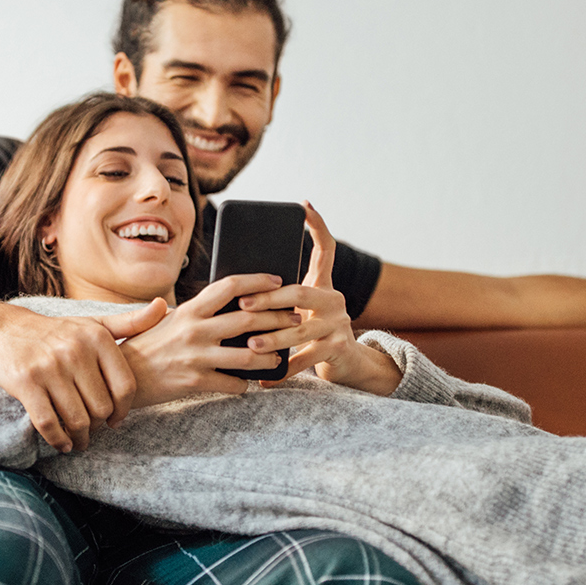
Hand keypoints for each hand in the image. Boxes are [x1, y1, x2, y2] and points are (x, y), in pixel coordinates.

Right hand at [0, 302, 165, 451]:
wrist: (6, 329)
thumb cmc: (58, 333)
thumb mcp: (95, 324)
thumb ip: (131, 322)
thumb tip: (164, 307)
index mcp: (97, 338)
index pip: (125, 387)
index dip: (124, 411)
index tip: (116, 420)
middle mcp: (75, 351)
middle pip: (101, 408)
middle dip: (99, 425)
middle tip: (93, 430)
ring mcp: (49, 368)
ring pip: (77, 419)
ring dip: (80, 438)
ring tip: (80, 441)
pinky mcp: (26, 384)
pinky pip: (48, 423)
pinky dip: (58, 440)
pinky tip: (62, 443)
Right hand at [119, 273, 303, 407]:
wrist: (121, 374)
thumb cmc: (146, 345)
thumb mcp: (166, 319)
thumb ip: (194, 310)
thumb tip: (224, 297)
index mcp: (190, 310)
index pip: (230, 286)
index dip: (258, 281)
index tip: (277, 280)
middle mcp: (195, 330)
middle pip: (249, 319)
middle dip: (278, 318)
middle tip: (295, 318)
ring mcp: (196, 357)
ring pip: (249, 355)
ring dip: (271, 356)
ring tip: (279, 355)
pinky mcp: (195, 382)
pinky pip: (233, 384)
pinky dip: (245, 384)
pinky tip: (250, 383)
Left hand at [234, 202, 402, 394]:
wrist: (348, 364)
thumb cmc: (313, 333)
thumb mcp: (302, 311)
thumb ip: (281, 298)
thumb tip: (237, 289)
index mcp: (323, 285)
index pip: (325, 249)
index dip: (317, 226)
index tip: (305, 206)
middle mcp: (334, 300)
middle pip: (300, 293)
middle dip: (269, 300)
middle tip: (243, 306)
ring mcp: (339, 324)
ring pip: (301, 330)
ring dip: (273, 339)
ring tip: (250, 346)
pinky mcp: (339, 348)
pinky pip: (306, 359)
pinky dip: (283, 371)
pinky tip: (265, 378)